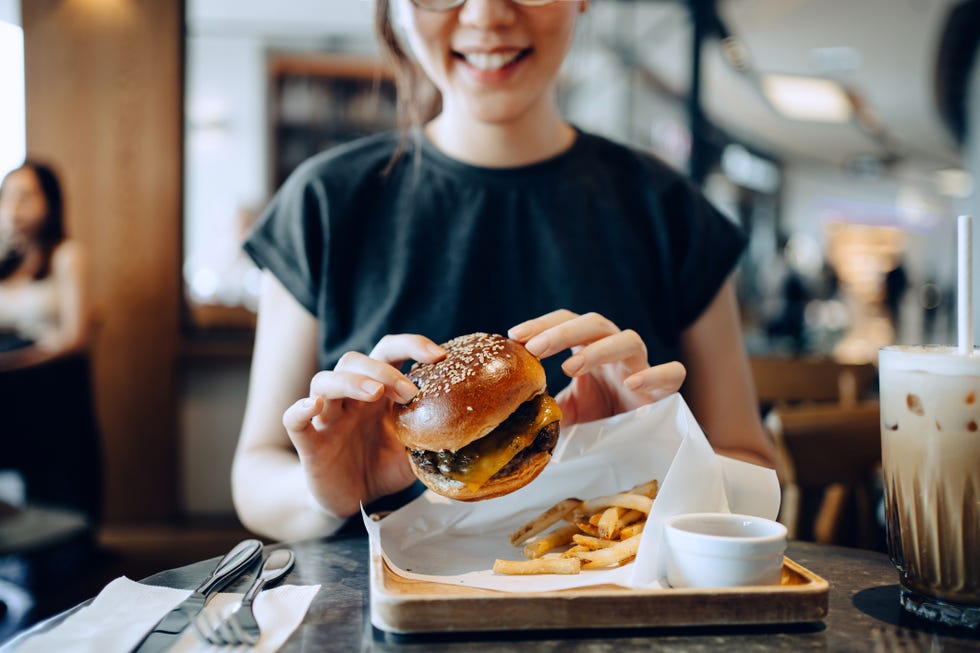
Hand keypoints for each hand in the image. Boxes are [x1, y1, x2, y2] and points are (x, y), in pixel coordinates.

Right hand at [280, 334, 444, 518]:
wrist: (351, 500)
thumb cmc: (382, 467)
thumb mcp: (415, 451)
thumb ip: (433, 437)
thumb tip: (471, 434)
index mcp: (378, 393)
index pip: (388, 352)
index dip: (411, 345)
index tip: (438, 355)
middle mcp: (350, 398)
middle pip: (355, 360)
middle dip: (385, 371)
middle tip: (411, 393)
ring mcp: (327, 417)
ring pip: (324, 381)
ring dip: (351, 381)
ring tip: (374, 393)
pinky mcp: (308, 442)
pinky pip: (293, 419)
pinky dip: (300, 409)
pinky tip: (313, 407)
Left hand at [509, 310, 684, 424]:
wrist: (639, 440)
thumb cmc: (602, 416)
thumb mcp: (568, 410)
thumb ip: (547, 405)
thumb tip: (514, 414)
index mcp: (591, 346)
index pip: (567, 321)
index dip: (542, 324)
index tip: (514, 336)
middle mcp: (616, 348)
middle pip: (594, 323)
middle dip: (562, 332)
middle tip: (534, 348)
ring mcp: (642, 365)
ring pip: (628, 340)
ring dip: (597, 350)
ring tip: (569, 368)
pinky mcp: (666, 388)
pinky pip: (671, 372)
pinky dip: (653, 374)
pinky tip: (631, 383)